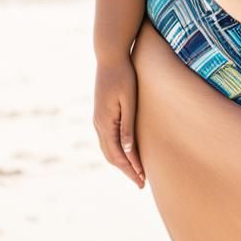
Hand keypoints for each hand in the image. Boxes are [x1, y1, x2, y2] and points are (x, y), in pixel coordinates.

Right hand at [93, 56, 145, 188]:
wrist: (110, 57)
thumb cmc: (123, 76)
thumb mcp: (129, 101)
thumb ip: (128, 126)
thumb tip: (128, 152)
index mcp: (105, 123)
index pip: (118, 155)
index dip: (130, 169)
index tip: (142, 181)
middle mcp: (99, 124)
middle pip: (111, 156)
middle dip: (126, 170)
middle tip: (141, 183)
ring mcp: (98, 119)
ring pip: (108, 149)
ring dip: (121, 162)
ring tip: (136, 171)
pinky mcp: (101, 113)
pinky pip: (108, 139)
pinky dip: (116, 151)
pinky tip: (126, 152)